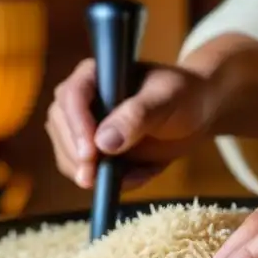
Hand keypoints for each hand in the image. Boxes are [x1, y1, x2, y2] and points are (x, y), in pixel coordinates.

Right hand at [46, 58, 214, 188]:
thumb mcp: (166, 100)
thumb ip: (138, 116)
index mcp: (95, 75)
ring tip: (135, 175)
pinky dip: (110, 182)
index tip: (90, 153)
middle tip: (94, 178)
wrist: (197, 113)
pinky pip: (89, 173)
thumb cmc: (184, 95)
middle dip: (76, 155)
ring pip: (68, 154)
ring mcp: (87, 128)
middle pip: (60, 128)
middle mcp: (83, 100)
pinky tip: (139, 176)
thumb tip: (103, 143)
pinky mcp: (97, 153)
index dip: (76, 126)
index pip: (71, 97)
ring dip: (92, 173)